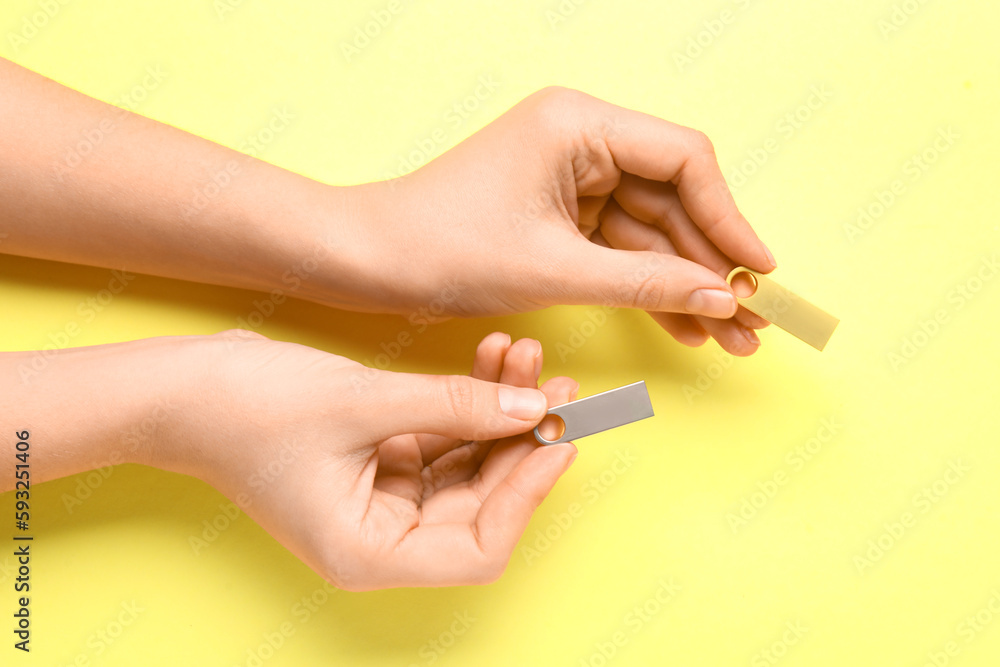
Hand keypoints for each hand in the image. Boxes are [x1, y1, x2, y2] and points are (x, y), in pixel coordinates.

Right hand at [158, 330, 577, 589]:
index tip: (557, 441)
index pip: (476, 549)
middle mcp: (380, 538)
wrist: (182, 385)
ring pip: (467, 465)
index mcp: (368, 553)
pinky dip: (467, 403)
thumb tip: (533, 408)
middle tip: (556, 386)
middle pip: (480, 503)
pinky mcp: (378, 463)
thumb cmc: (247, 408)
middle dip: (519, 441)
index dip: (525, 497)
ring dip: (499, 412)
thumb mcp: (362, 403)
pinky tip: (493, 361)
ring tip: (526, 358)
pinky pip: (442, 439)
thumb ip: (454, 406)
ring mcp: (380, 500)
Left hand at [341, 87, 774, 355]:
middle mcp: (582, 139)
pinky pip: (618, 250)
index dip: (731, 218)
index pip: (685, 160)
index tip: (761, 272)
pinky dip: (646, 289)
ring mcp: (571, 178)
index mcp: (579, 124)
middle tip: (757, 323)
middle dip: (712, 264)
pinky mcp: (559, 213)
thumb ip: (645, 283)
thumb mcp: (555, 269)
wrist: (369, 262)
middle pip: (674, 199)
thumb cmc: (443, 248)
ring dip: (686, 285)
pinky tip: (685, 327)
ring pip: (650, 232)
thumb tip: (723, 298)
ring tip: (732, 339)